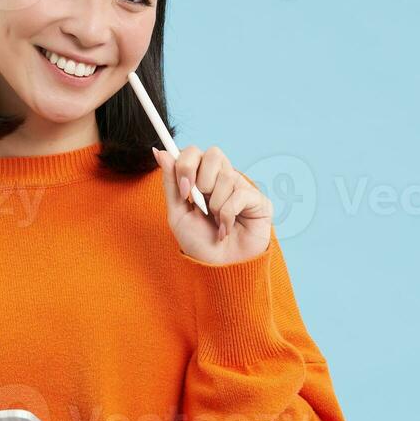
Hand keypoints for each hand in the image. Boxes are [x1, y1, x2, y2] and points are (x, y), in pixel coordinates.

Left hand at [152, 145, 272, 265]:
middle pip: (213, 153)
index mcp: (202, 179)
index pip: (195, 152)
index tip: (183, 189)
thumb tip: (160, 151)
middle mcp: (223, 179)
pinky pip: (240, 195)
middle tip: (200, 203)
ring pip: (226, 176)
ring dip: (214, 204)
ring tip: (216, 222)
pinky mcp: (259, 200)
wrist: (218, 269)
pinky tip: (227, 229)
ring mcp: (242, 188)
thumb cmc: (199, 243)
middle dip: (201, 179)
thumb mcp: (177, 213)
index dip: (186, 164)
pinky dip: (227, 215)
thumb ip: (170, 183)